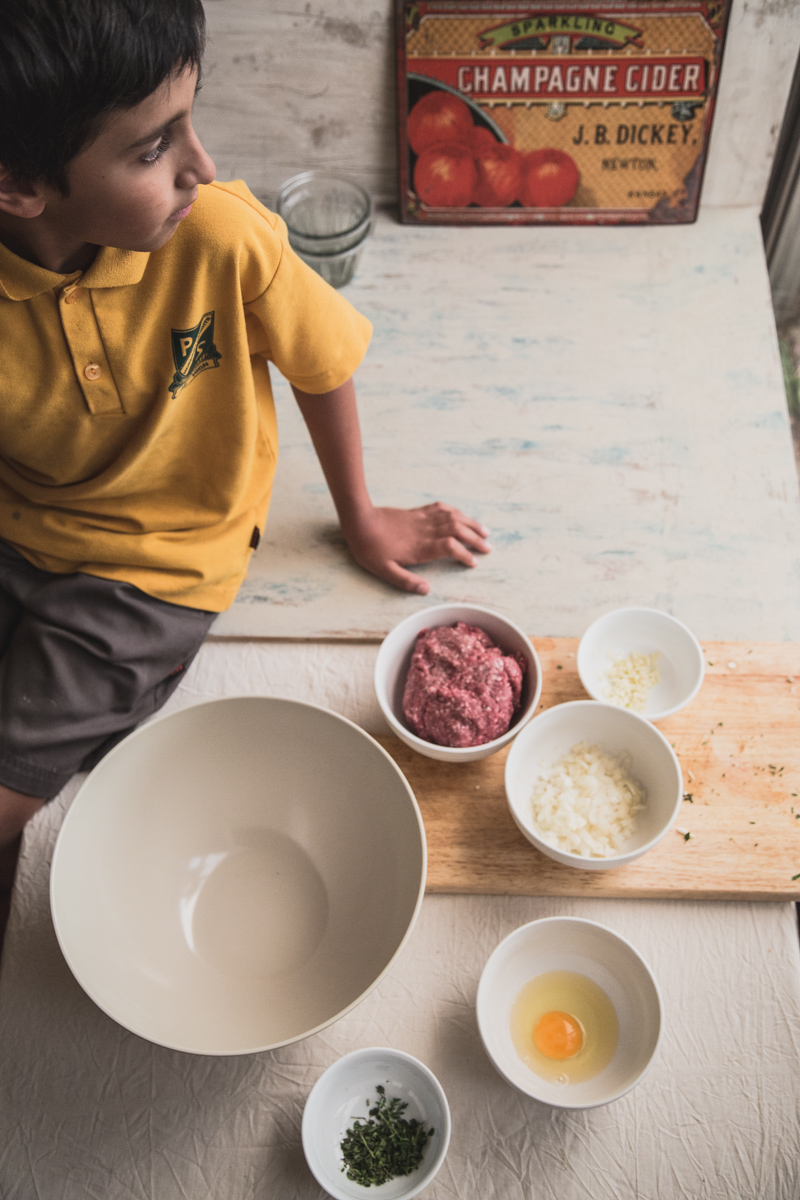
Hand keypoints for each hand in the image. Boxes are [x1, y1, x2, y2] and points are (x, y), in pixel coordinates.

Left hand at [342, 502, 491, 593]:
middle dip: (475, 538)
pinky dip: (455, 511)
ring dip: (471, 523)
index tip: (474, 563)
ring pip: (453, 517)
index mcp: (420, 547)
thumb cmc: (370, 548)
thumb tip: (426, 589)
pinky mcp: (417, 512)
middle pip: (457, 530)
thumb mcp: (384, 570)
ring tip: (485, 532)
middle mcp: (425, 531)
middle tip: (488, 548)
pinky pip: (441, 508)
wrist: (359, 520)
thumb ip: (406, 581)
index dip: (464, 554)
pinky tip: (462, 516)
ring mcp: (422, 519)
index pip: (450, 547)